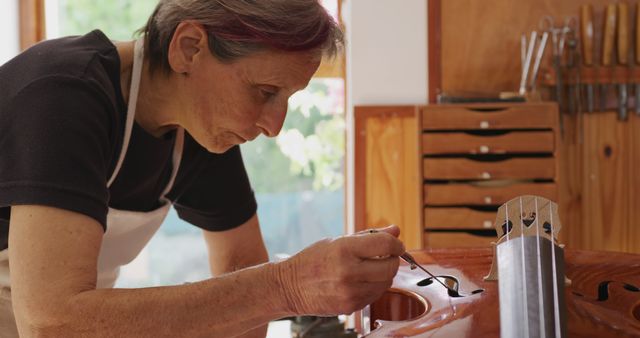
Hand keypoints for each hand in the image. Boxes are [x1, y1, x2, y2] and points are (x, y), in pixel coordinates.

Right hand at [277, 225, 404, 315]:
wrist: (290, 287)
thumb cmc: (314, 260)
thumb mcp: (338, 241)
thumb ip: (369, 236)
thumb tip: (395, 230)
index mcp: (344, 249)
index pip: (385, 244)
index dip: (396, 243)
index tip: (396, 244)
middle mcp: (349, 271)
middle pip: (390, 266)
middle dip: (392, 259)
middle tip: (385, 256)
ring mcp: (351, 292)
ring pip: (386, 282)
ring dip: (384, 274)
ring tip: (370, 269)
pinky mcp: (351, 306)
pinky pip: (376, 295)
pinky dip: (375, 287)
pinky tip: (361, 281)